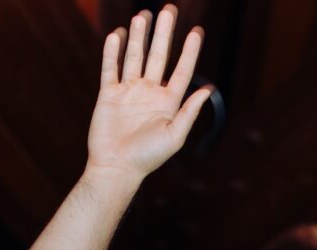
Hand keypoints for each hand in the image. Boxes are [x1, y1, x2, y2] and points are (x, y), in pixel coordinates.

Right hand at [85, 5, 212, 186]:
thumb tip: (208, 90)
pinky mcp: (109, 94)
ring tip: (143, 15)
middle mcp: (150, 94)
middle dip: (164, 33)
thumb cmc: (148, 157)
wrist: (117, 167)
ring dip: (139, 36)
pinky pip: (111, 67)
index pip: (181, 71)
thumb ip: (190, 111)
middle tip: (169, 9)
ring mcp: (129, 92)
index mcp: (168, 103)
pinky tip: (118, 34)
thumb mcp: (175, 135)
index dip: (189, 51)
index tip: (196, 31)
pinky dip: (113, 51)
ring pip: (134, 57)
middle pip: (158, 56)